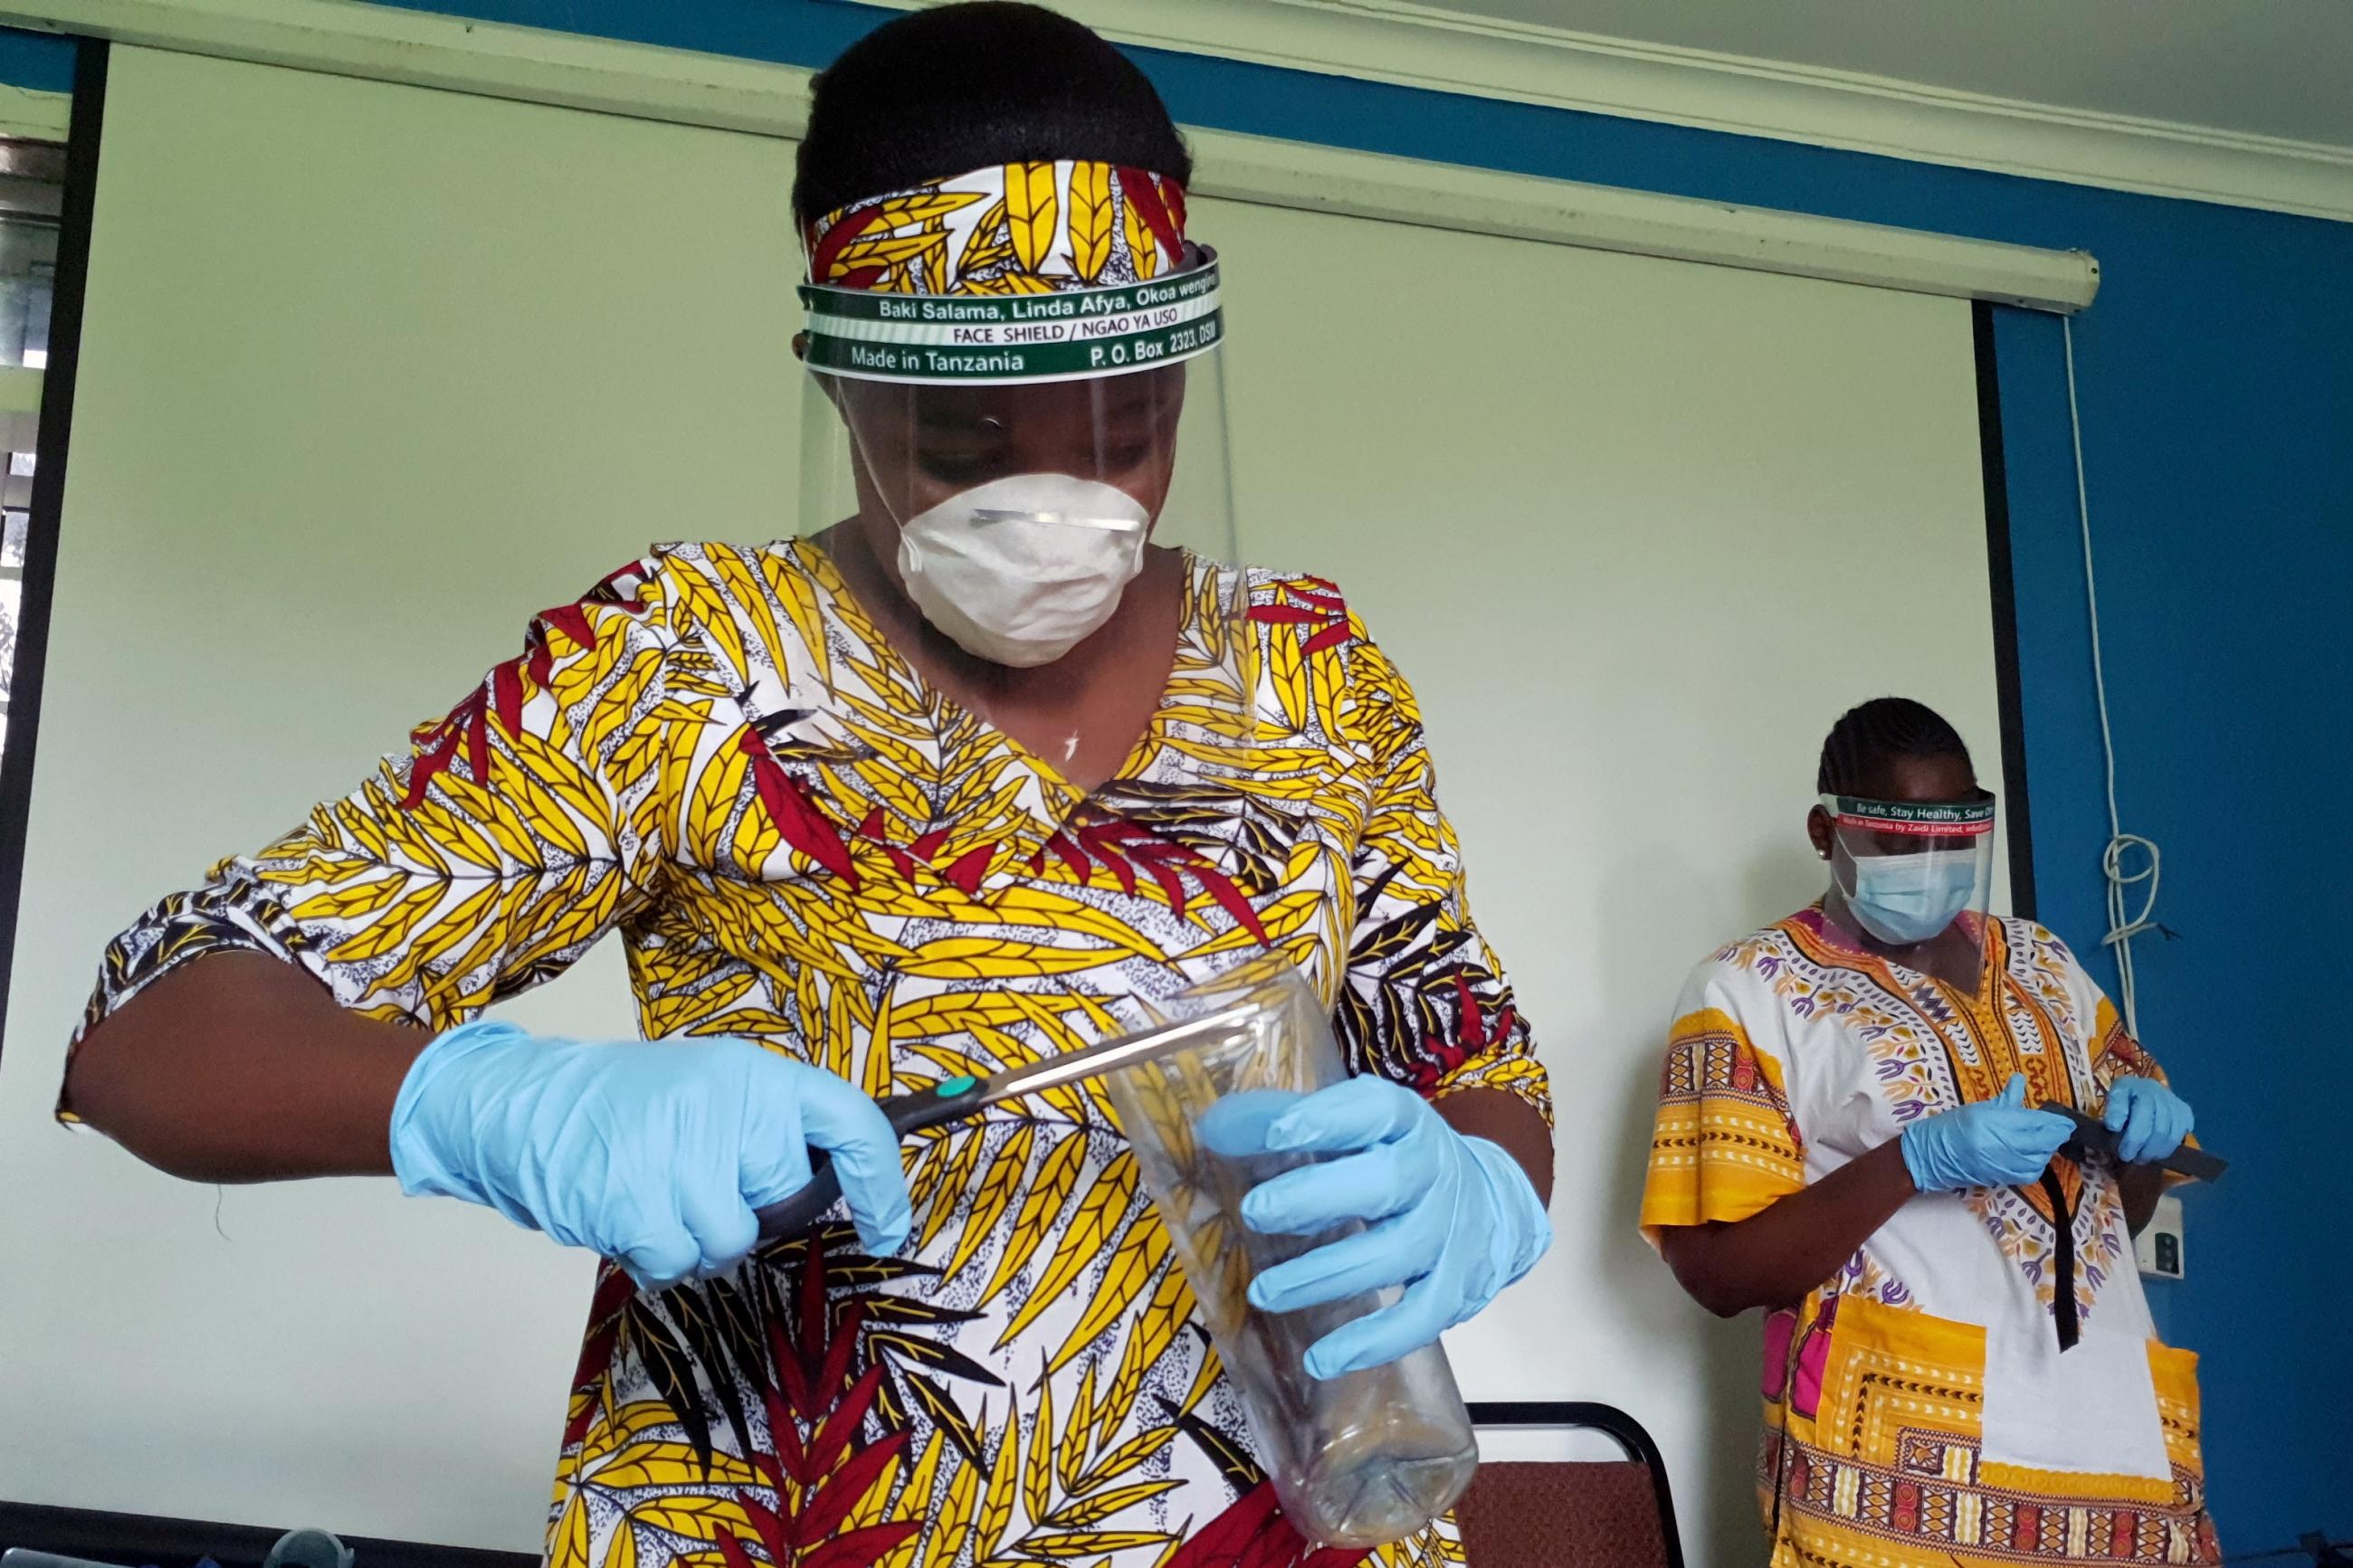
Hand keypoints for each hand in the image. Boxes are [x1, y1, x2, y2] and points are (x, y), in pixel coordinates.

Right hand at [389, 1020, 911, 1288]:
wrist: (520, 1103)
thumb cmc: (629, 1106)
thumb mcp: (711, 1091)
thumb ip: (770, 1130)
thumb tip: (841, 1188)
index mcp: (754, 1074)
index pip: (850, 1123)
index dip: (883, 1183)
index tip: (888, 1229)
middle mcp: (724, 1105)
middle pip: (783, 1201)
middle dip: (747, 1207)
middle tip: (695, 1176)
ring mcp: (677, 1152)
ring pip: (731, 1243)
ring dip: (696, 1238)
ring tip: (655, 1193)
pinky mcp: (634, 1200)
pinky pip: (678, 1262)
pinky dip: (656, 1256)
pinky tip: (629, 1214)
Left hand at [1223, 1076, 1549, 1379]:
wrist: (1493, 1201)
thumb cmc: (1399, 1157)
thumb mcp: (1358, 1126)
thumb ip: (1285, 1122)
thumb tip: (1214, 1128)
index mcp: (1406, 1122)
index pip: (1375, 1109)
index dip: (1329, 1118)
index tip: (1279, 1132)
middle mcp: (1433, 1173)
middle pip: (1384, 1183)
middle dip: (1317, 1198)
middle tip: (1255, 1211)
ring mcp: (1448, 1232)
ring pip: (1395, 1254)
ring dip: (1326, 1275)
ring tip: (1264, 1293)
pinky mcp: (1456, 1288)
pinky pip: (1419, 1319)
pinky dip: (1372, 1342)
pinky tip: (1321, 1359)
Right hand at [1899, 1072, 2072, 1192]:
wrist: (1928, 1156)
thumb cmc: (1949, 1127)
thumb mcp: (1977, 1108)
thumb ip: (2004, 1100)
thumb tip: (2020, 1081)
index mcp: (1993, 1122)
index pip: (2033, 1121)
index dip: (2054, 1121)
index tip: (2066, 1120)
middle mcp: (2001, 1144)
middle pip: (2041, 1141)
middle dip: (2056, 1135)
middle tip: (2066, 1129)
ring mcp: (2002, 1164)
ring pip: (2038, 1159)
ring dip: (2048, 1150)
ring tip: (2050, 1141)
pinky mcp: (2001, 1178)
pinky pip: (2029, 1173)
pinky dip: (2037, 1165)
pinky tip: (2036, 1157)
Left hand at [2103, 1076, 2193, 1163]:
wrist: (2145, 1087)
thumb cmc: (2126, 1096)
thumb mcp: (2114, 1096)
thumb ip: (2114, 1109)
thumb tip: (2114, 1126)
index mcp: (2142, 1091)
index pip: (2142, 1119)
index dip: (2133, 1140)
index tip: (2123, 1153)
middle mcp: (2163, 1096)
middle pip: (2159, 1131)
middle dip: (2144, 1150)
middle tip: (2132, 1158)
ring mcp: (2177, 1105)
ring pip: (2172, 1137)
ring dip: (2157, 1152)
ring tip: (2143, 1157)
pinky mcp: (2186, 1113)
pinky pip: (2181, 1136)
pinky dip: (2168, 1148)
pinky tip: (2156, 1150)